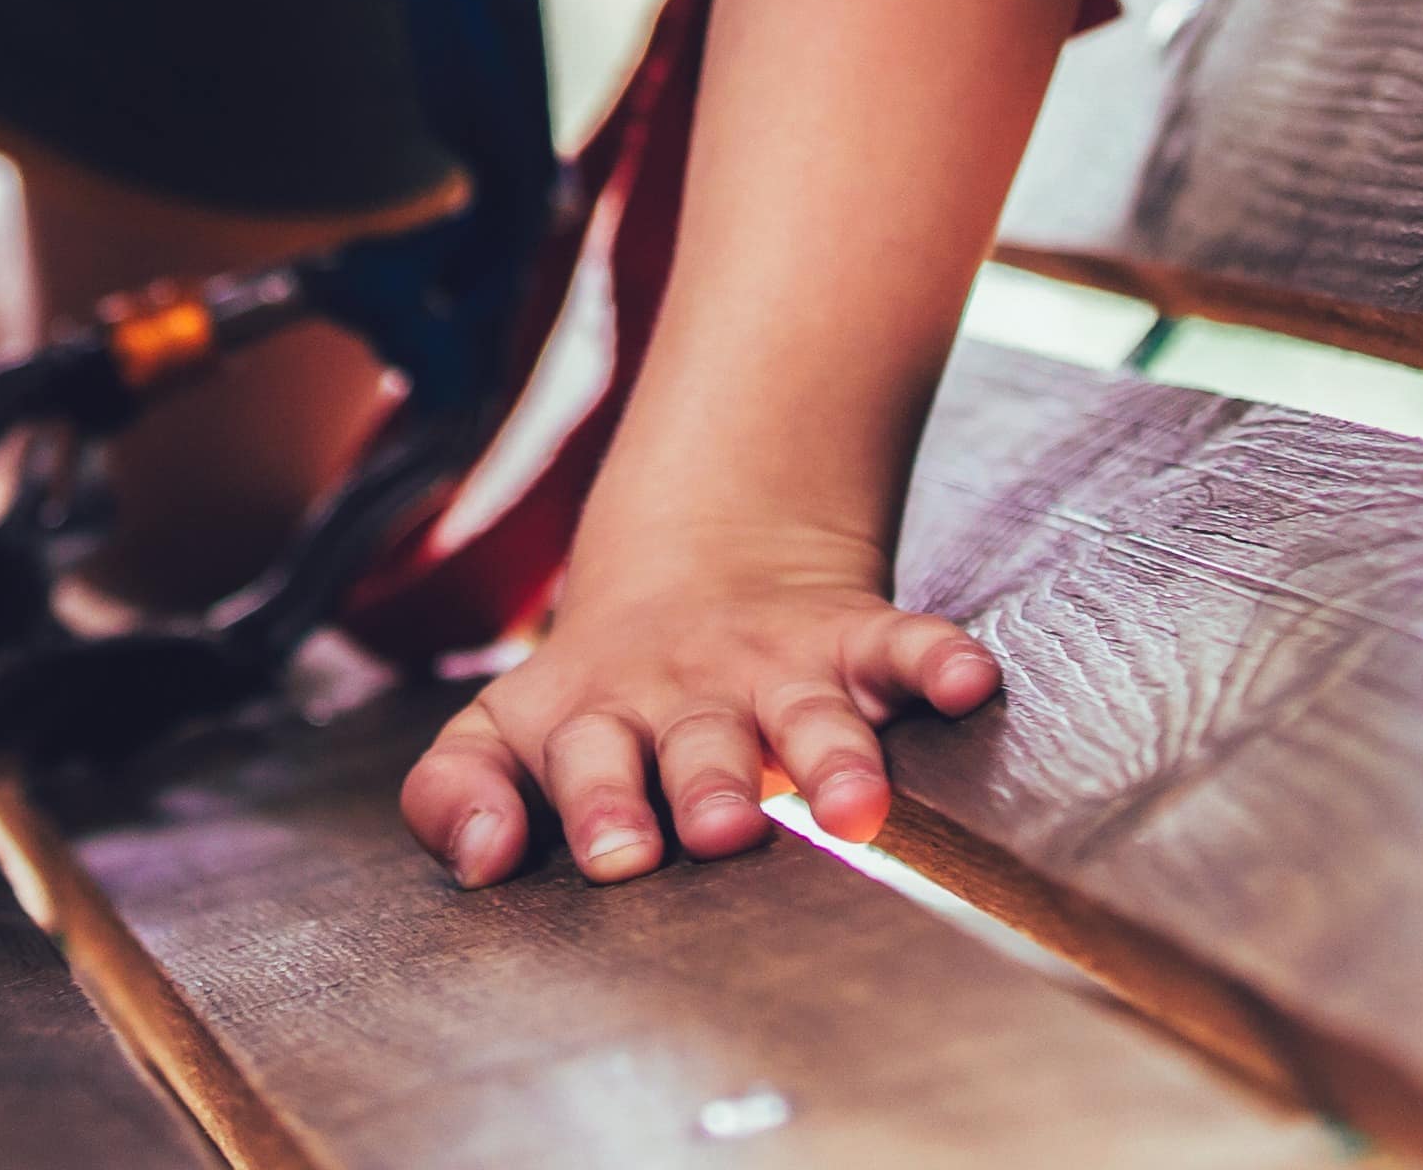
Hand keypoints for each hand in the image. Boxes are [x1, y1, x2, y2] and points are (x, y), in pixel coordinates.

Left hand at [397, 549, 996, 885]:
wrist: (694, 562)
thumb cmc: (595, 702)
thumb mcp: (504, 732)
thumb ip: (456, 793)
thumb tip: (477, 860)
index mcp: (592, 721)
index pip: (585, 762)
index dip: (597, 804)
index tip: (618, 856)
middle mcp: (684, 695)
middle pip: (701, 744)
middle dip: (712, 786)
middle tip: (722, 827)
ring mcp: (771, 668)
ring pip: (809, 712)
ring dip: (833, 754)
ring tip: (856, 804)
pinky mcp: (847, 639)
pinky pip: (898, 644)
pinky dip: (934, 658)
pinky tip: (965, 680)